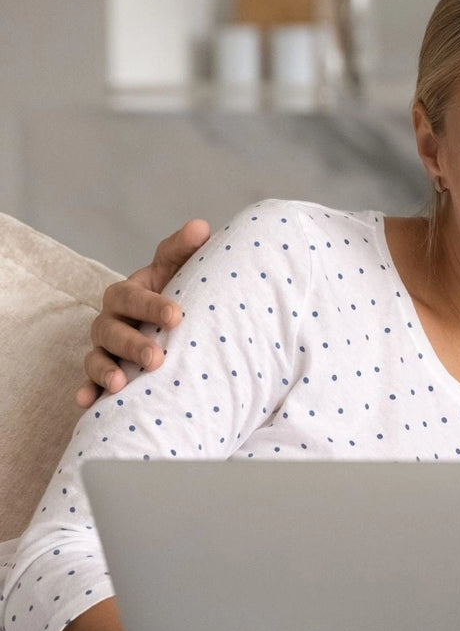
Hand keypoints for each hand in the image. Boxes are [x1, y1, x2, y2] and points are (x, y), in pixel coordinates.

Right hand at [76, 220, 209, 405]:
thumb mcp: (180, 270)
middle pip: (112, 330)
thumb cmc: (175, 293)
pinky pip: (91, 383)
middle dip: (132, 344)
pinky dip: (88, 391)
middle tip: (157, 358)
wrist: (174, 324)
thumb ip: (185, 250)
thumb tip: (200, 227)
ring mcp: (105, 348)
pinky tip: (89, 403)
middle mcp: (112, 320)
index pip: (132, 296)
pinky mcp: (105, 373)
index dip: (150, 305)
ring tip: (120, 385)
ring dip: (105, 370)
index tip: (176, 316)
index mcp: (129, 294)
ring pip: (97, 357)